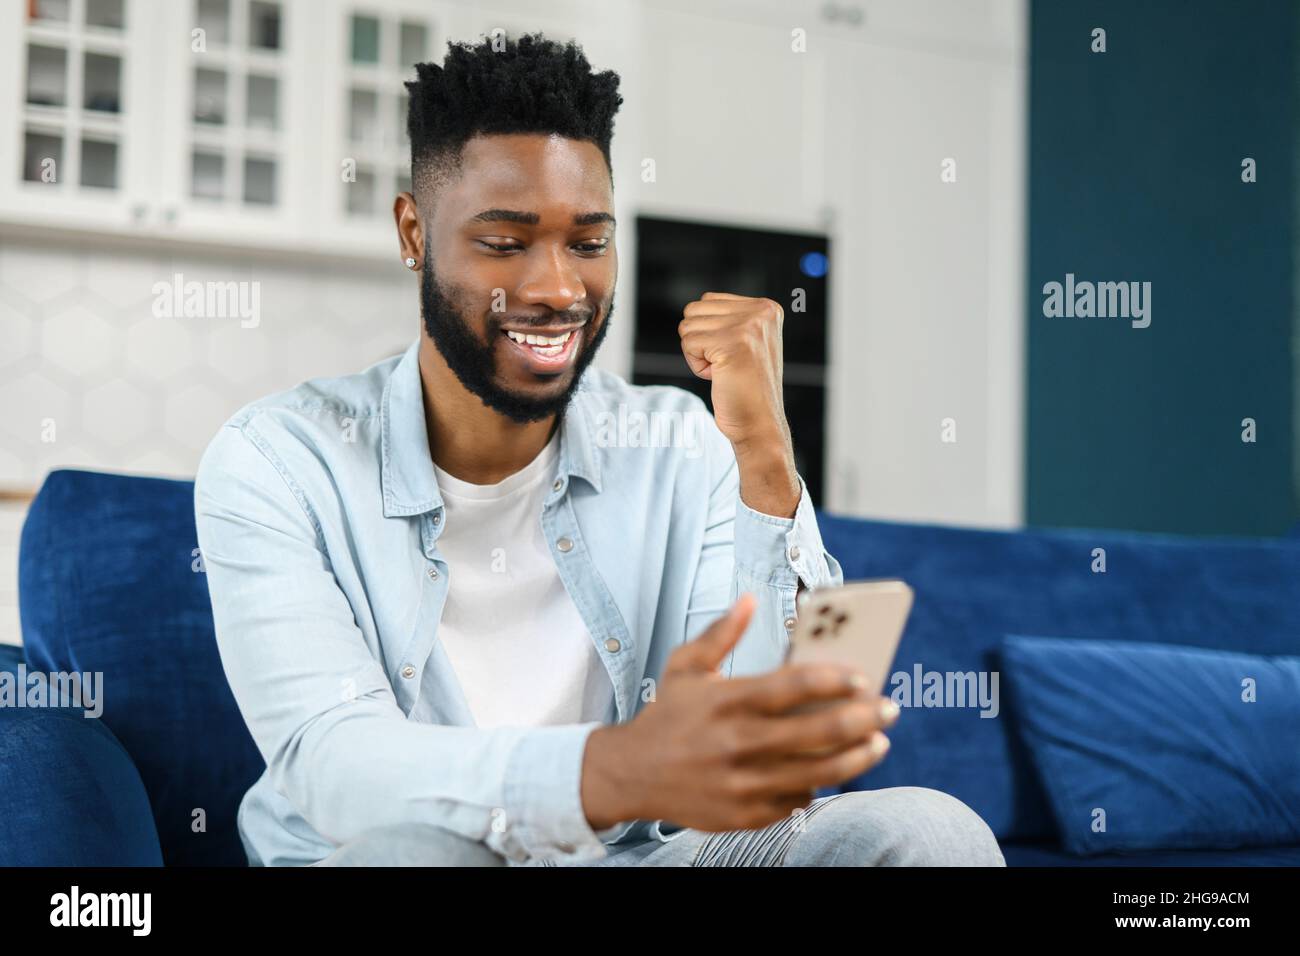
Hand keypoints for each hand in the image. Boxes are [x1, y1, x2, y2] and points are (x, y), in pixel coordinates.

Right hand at [581, 594, 897, 831]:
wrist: (629, 775)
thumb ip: (721, 633)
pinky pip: (797, 799)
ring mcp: (743, 783)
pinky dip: (817, 785)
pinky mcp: (744, 814)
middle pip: (817, 732)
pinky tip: (831, 770)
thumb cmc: (666, 716)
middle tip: (889, 709)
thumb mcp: (685, 667)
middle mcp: (738, 743)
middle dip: (863, 719)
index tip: (864, 677)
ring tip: (878, 743)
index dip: (835, 680)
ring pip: (818, 772)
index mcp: (727, 701)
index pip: (793, 686)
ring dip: (857, 757)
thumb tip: (750, 599)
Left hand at [678, 292, 800, 515]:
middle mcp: (762, 312)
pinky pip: (688, 344)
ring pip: (688, 326)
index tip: (733, 355)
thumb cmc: (747, 389)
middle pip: (694, 310)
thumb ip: (729, 319)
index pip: (708, 301)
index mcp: (768, 308)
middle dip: (700, 341)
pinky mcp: (732, 343)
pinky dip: (697, 366)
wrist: (759, 424)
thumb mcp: (746, 342)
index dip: (709, 332)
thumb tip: (694, 308)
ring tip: (725, 371)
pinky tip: (720, 377)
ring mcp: (749, 326)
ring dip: (698, 354)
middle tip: (726, 365)